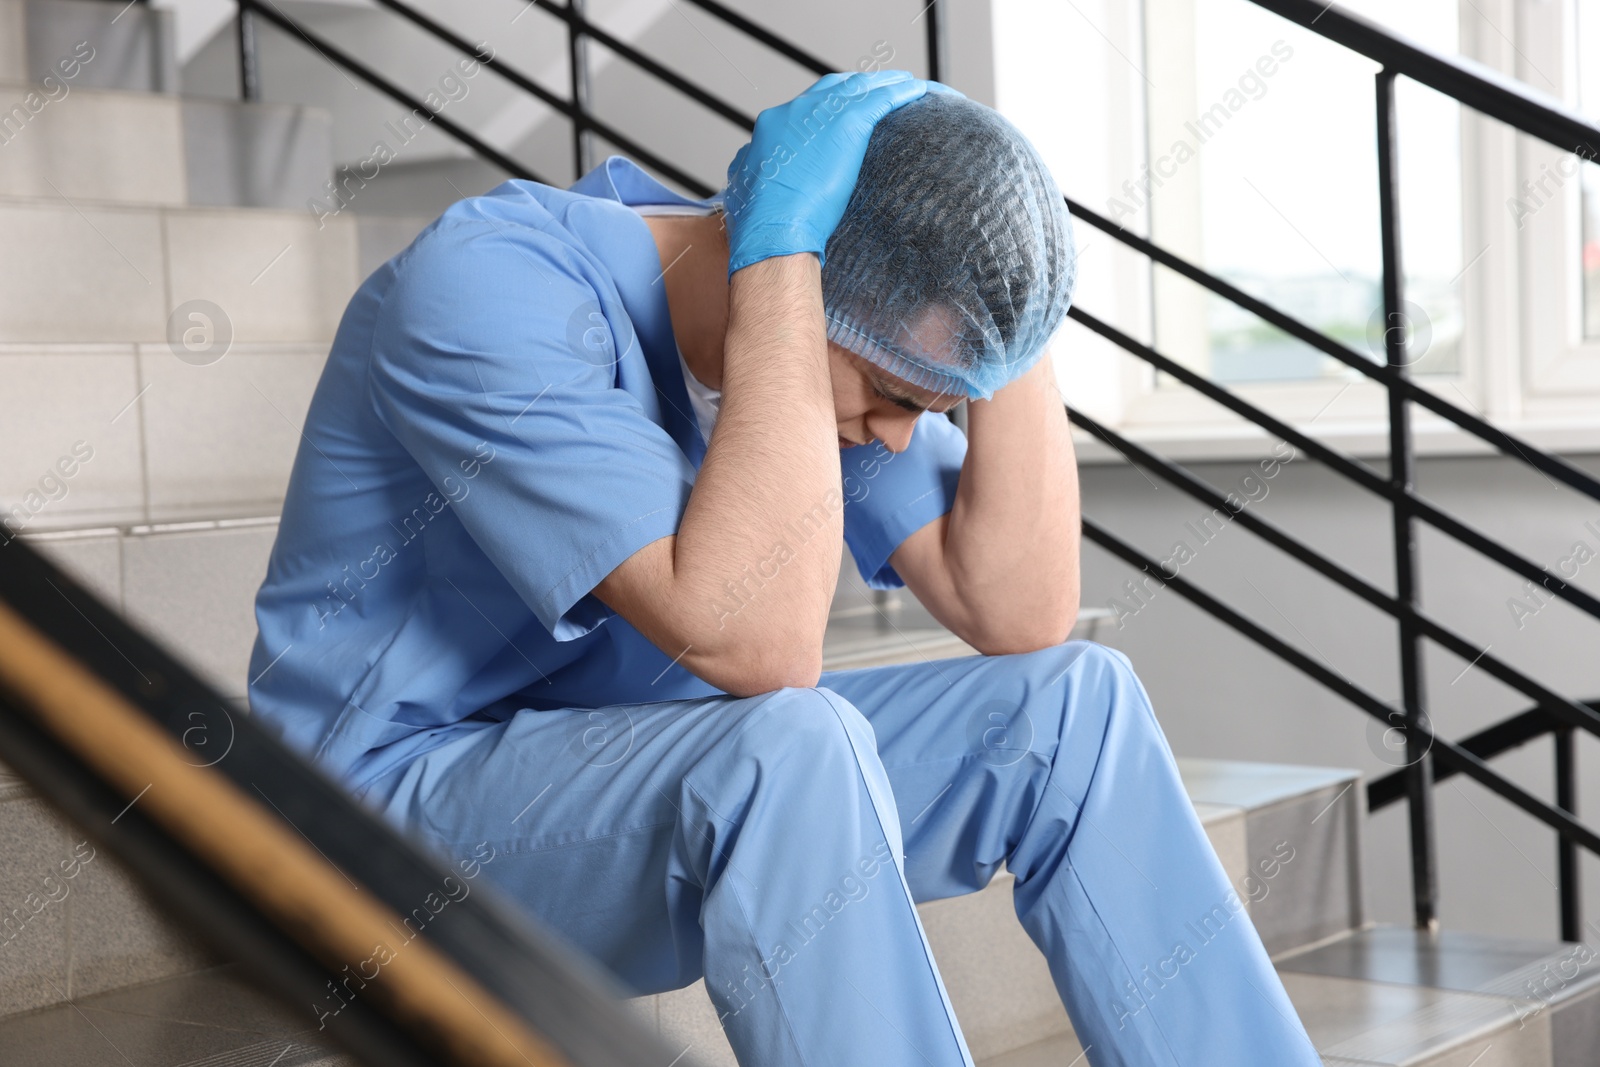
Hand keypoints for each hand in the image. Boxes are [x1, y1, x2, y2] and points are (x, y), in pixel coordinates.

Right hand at [722, 70, 940, 275]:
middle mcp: (795, 112)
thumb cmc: (760, 223)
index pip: (805, 106)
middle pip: (834, 88)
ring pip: (861, 87)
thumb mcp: (746, 191)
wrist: (771, 228)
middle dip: (857, 87)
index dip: (827, 106)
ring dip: (885, 84)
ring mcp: (821, 114)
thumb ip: (751, 174)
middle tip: (878, 91)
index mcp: (772, 127)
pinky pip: (882, 99)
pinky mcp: (848, 123)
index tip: (842, 112)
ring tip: (906, 85)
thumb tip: (744, 172)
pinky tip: (919, 92)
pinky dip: (901, 93)